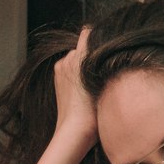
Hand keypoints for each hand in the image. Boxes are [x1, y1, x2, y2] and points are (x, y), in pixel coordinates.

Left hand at [52, 26, 97, 151]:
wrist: (74, 131)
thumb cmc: (93, 113)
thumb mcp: (106, 84)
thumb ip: (105, 63)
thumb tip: (108, 51)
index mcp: (81, 57)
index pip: (88, 32)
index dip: (97, 37)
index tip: (104, 48)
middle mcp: (68, 58)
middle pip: (82, 47)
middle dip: (89, 55)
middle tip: (99, 74)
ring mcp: (60, 68)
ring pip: (74, 58)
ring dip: (82, 65)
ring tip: (90, 85)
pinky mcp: (56, 77)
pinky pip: (68, 67)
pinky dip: (74, 74)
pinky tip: (81, 89)